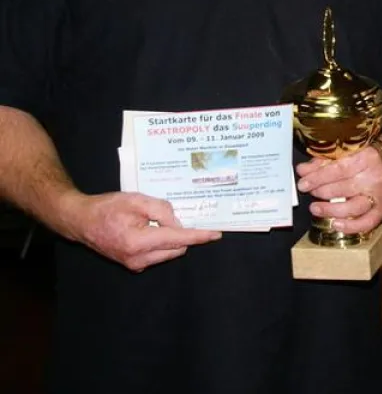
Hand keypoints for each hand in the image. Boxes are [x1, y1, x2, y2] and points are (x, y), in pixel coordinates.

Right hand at [65, 191, 220, 271]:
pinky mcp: (133, 265)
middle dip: (183, 234)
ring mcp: (135, 264)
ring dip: (172, 239)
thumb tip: (180, 224)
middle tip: (179, 217)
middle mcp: (138, 259)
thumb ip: (162, 210)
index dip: (199, 236)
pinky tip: (153, 228)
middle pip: (177, 249)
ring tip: (158, 221)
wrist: (81, 221)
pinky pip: (158, 255)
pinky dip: (162, 243)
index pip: (178, 240)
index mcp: (139, 242)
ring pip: (169, 253)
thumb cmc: (107, 207)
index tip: (216, 234)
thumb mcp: (137, 200)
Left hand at [296, 147, 381, 234]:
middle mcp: (374, 177)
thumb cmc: (361, 157)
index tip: (303, 184)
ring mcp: (378, 194)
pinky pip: (368, 222)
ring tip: (316, 208)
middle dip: (322, 192)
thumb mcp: (343, 154)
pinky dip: (351, 227)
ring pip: (354, 207)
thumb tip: (302, 170)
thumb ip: (321, 162)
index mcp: (365, 158)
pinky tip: (335, 224)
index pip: (339, 169)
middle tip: (310, 193)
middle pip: (344, 188)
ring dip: (331, 210)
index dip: (318, 178)